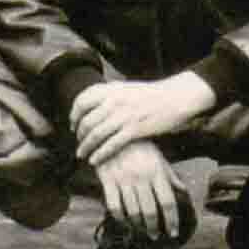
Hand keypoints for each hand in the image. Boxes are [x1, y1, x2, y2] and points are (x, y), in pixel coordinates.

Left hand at [69, 71, 213, 166]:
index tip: (72, 124)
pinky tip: (95, 160)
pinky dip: (100, 153)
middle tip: (77, 142)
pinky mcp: (134, 129)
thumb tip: (95, 100)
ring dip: (86, 146)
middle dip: (79, 134)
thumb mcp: (127, 88)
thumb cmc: (152, 94)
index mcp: (111, 89)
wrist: (176, 97)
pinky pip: (111, 144)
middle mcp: (114, 101)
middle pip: (86, 120)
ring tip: (81, 155)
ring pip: (96, 133)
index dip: (74, 114)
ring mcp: (123, 115)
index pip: (82, 101)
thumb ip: (110, 93)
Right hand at [90, 139, 185, 243]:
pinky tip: (123, 220)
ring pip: (132, 211)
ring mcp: (123, 178)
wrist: (111, 128)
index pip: (168, 202)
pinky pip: (113, 205)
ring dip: (138, 225)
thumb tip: (183, 190)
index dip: (171, 220)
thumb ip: (170, 175)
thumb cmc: (138, 145)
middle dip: (153, 228)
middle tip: (155, 236)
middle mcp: (141, 176)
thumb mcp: (157, 156)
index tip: (172, 233)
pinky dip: (119, 217)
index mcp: (157, 171)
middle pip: (150, 211)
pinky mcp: (107, 179)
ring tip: (141, 231)